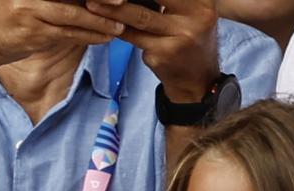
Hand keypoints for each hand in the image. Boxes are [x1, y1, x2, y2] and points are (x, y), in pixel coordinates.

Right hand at [0, 0, 125, 67]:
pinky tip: (103, 37)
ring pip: (73, 15)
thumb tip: (90, 1)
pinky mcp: (33, 33)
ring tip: (118, 26)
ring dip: (99, 22)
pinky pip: (67, 35)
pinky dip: (88, 36)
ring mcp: (30, 10)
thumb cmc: (9, 16)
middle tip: (123, 2)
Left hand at [86, 0, 218, 101]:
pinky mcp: (162, 55)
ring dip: (112, 10)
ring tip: (92, 3)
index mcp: (201, 2)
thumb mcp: (190, 12)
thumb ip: (166, 0)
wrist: (198, 80)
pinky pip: (134, 37)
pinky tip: (103, 23)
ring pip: (139, 17)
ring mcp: (178, 38)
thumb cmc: (189, 37)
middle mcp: (195, 18)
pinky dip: (117, 28)